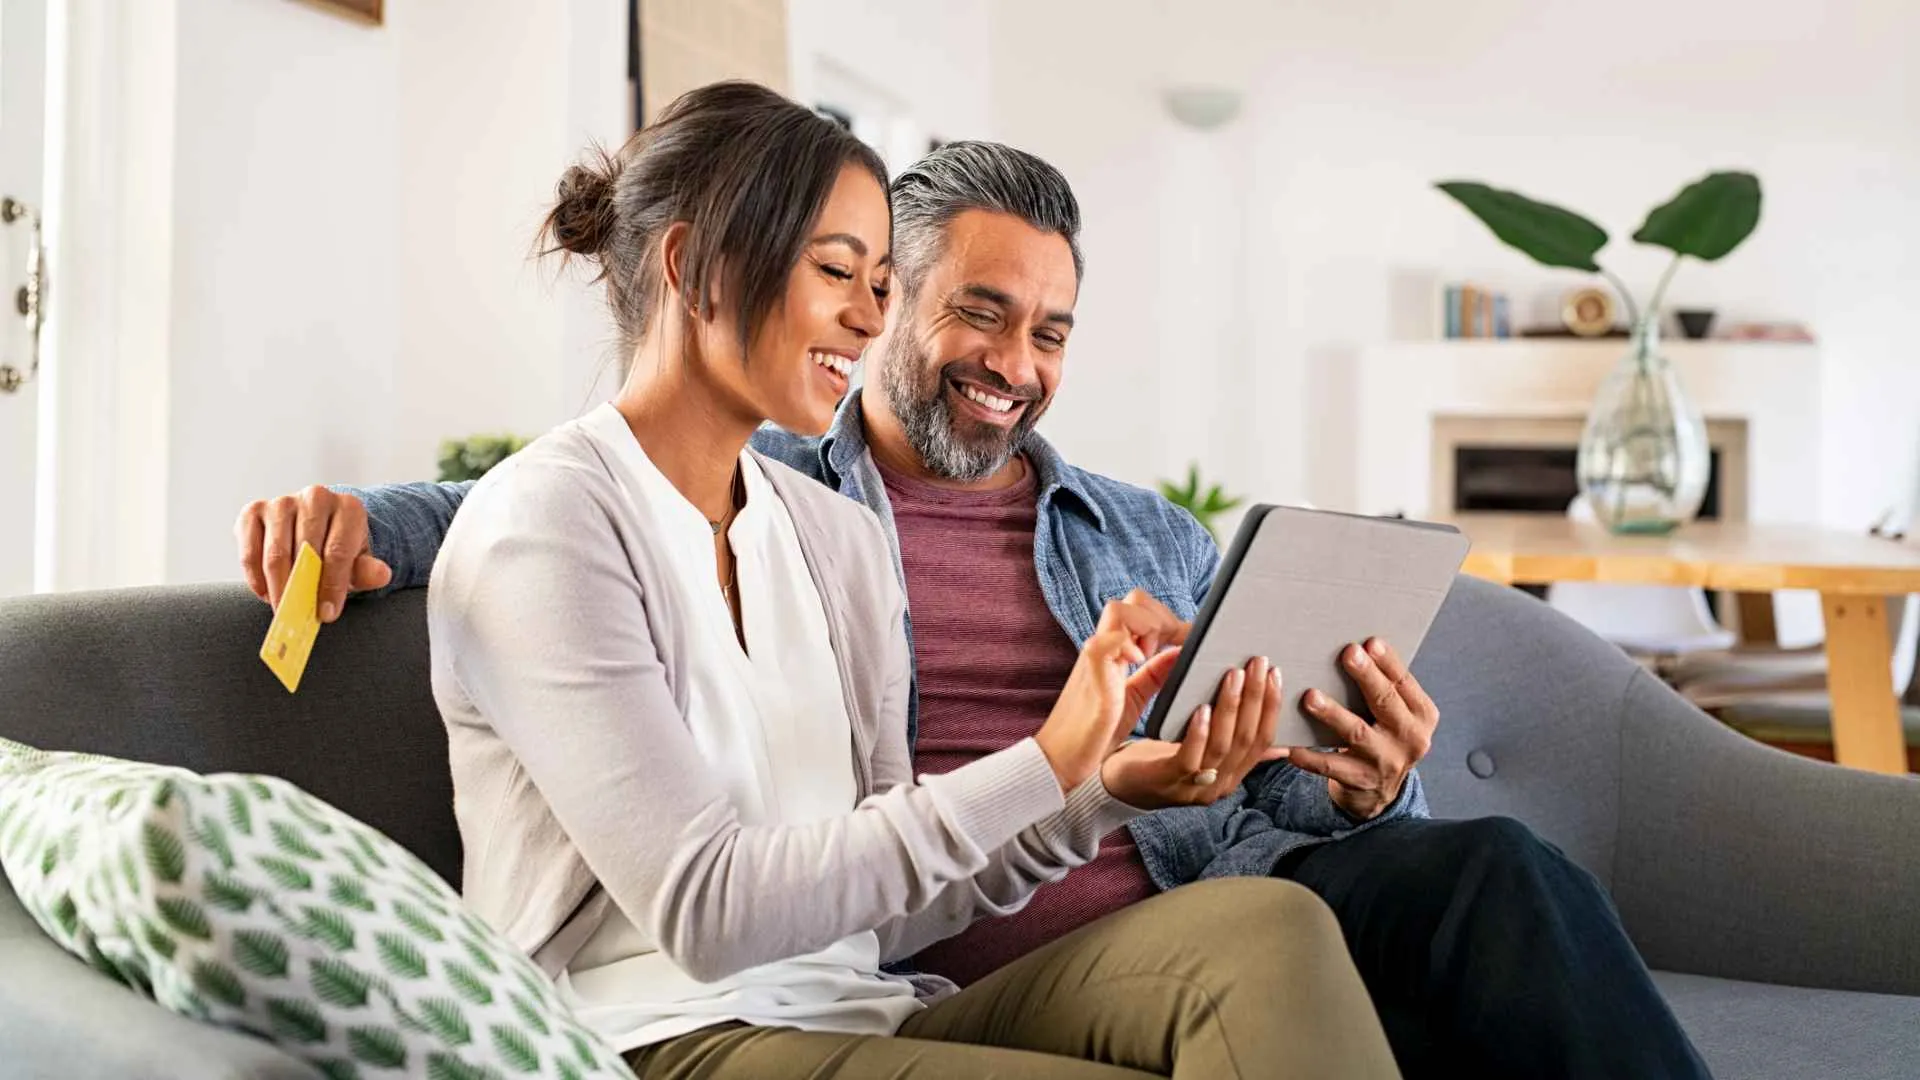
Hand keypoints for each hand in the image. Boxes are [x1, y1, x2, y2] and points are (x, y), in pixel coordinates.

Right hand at [234, 486, 390, 621]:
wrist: (319, 528)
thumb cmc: (339, 549)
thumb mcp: (359, 561)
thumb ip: (368, 570)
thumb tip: (382, 575)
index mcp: (348, 507)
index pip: (338, 551)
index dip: (331, 585)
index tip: (326, 613)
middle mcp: (315, 497)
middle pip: (305, 551)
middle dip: (301, 589)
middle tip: (298, 616)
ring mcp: (282, 502)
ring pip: (276, 553)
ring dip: (277, 587)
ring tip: (282, 609)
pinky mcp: (253, 511)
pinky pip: (250, 550)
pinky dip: (256, 578)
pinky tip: (265, 594)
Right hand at [1035, 590, 1188, 792]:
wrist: (1063, 759)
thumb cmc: (1096, 730)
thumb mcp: (1135, 696)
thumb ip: (1155, 674)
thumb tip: (1181, 652)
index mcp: (1115, 650)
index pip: (1142, 609)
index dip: (1169, 618)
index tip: (1189, 642)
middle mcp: (1104, 647)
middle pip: (1133, 600)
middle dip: (1161, 617)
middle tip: (1172, 647)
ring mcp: (1095, 658)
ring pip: (1119, 609)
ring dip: (1146, 627)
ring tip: (1150, 657)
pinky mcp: (1091, 676)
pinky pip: (1105, 642)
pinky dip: (1127, 645)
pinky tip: (1138, 663)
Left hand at [1102, 656, 1290, 808]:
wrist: (1117, 786)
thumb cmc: (1160, 760)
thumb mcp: (1203, 751)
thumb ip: (1235, 744)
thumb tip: (1278, 738)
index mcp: (1232, 775)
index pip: (1263, 740)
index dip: (1271, 706)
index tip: (1275, 674)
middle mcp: (1219, 785)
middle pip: (1247, 739)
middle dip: (1256, 698)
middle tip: (1258, 664)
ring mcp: (1195, 787)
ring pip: (1223, 745)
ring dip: (1231, 707)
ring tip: (1233, 676)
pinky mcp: (1168, 781)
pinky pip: (1190, 757)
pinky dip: (1199, 732)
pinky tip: (1202, 708)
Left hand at [1290, 638, 1437, 821]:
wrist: (1380, 788)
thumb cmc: (1382, 734)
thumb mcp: (1395, 713)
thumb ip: (1384, 686)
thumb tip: (1356, 648)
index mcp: (1421, 715)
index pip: (1404, 683)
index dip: (1388, 662)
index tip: (1371, 642)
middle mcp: (1410, 738)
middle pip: (1385, 702)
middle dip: (1367, 677)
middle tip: (1348, 654)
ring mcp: (1386, 762)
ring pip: (1357, 733)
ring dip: (1333, 714)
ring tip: (1311, 697)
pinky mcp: (1361, 781)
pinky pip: (1331, 767)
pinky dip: (1311, 757)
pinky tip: (1293, 747)